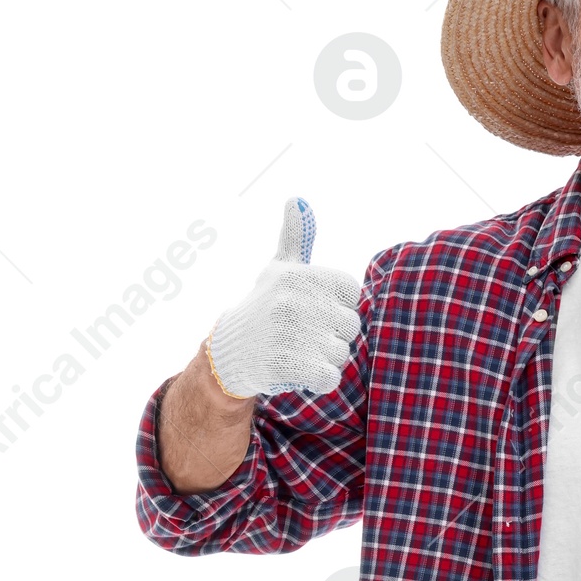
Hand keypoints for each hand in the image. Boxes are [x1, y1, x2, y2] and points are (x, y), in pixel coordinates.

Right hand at [206, 197, 360, 396]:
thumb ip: (295, 238)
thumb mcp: (278, 269)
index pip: (351, 294)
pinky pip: (330, 378)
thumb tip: (297, 199)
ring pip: (341, 353)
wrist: (229, 351)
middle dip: (332, 335)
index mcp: (300, 275)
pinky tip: (299, 370)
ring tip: (296, 350)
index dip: (336, 306)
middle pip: (350, 326)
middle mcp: (295, 300)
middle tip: (302, 334)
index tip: (312, 309)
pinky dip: (319, 380)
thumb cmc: (263, 307)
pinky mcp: (288, 366)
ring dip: (324, 358)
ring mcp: (291, 334)